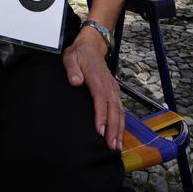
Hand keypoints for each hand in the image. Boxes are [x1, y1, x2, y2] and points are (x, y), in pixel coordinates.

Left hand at [63, 25, 122, 151]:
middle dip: (113, 129)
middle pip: (113, 109)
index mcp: (97, 79)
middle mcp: (108, 86)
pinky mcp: (114, 92)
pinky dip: (121, 123)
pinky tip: (119, 135)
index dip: (101, 116)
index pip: (101, 100)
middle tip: (111, 146)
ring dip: (119, 129)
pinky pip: (120, 109)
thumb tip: (76, 81)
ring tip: (117, 146)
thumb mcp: (71, 57)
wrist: (92, 45)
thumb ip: (72, 69)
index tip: (100, 131)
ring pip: (119, 111)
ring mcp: (113, 89)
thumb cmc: (80, 54)